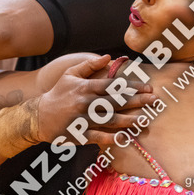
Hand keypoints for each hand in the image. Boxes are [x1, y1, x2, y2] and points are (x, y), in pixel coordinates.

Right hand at [37, 55, 155, 143]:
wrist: (39, 116)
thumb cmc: (58, 93)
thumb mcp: (71, 74)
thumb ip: (90, 65)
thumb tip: (109, 57)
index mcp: (86, 87)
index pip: (113, 85)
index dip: (132, 86)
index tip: (148, 87)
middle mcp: (86, 103)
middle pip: (116, 102)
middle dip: (137, 101)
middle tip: (154, 100)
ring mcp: (83, 119)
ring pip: (111, 119)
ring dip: (130, 120)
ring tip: (145, 120)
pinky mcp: (80, 134)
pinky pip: (99, 136)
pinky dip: (112, 137)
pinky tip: (125, 137)